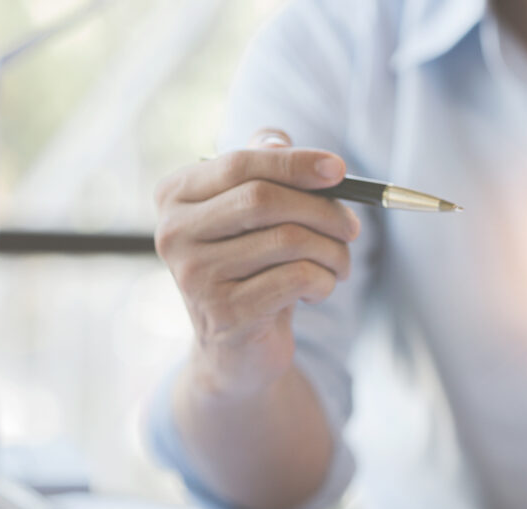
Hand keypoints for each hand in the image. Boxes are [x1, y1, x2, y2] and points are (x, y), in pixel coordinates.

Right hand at [154, 130, 358, 394]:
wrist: (236, 350)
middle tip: (353, 228)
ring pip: (288, 240)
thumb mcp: (252, 217)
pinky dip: (323, 281)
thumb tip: (280, 141)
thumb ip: (262, 170)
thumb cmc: (251, 269)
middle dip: (323, 209)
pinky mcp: (224, 314)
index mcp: (175, 196)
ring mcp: (195, 276)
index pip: (241, 163)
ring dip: (332, 251)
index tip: (339, 170)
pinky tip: (319, 290)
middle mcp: (173, 233)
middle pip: (264, 199)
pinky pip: (295, 279)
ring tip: (340, 265)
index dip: (295, 163)